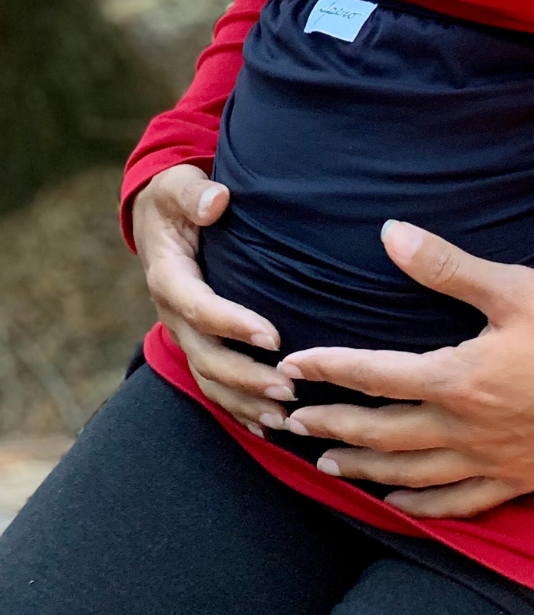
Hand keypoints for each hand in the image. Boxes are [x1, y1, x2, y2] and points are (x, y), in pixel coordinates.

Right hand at [133, 164, 295, 435]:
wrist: (162, 219)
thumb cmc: (179, 199)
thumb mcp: (178, 185)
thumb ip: (194, 193)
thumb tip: (217, 201)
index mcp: (169, 276)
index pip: (198, 307)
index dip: (231, 324)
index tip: (273, 336)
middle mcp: (173, 313)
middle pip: (204, 355)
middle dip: (245, 376)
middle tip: (289, 387)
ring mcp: (184, 334)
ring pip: (209, 379)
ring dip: (245, 402)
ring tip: (285, 420)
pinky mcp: (198, 344)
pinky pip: (215, 384)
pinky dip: (239, 409)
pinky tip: (270, 429)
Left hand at [279, 222, 533, 517]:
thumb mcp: (511, 288)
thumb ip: (446, 267)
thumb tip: (389, 234)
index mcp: (456, 378)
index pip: (373, 375)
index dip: (327, 369)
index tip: (291, 367)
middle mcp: (462, 427)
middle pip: (379, 432)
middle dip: (331, 425)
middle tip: (291, 422)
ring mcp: (488, 460)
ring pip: (409, 474)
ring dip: (363, 468)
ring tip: (328, 466)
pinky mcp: (517, 479)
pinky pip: (459, 503)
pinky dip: (422, 506)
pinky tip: (399, 504)